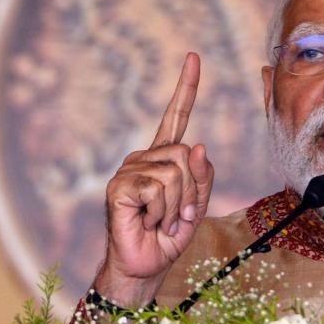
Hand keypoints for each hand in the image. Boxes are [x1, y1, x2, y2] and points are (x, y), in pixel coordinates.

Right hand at [94, 53, 214, 305]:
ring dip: (178, 206)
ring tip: (163, 221)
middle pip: (185, 155)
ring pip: (174, 173)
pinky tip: (148, 221)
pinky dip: (162, 212)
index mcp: (163, 158)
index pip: (176, 116)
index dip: (186, 88)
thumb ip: (203, 177)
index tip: (193, 56)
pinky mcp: (120, 187)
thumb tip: (198, 146)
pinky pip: (157, 188)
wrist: (145, 266)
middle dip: (192, 192)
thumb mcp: (197, 206)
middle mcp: (144, 158)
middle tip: (180, 216)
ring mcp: (129, 171)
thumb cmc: (169, 237)